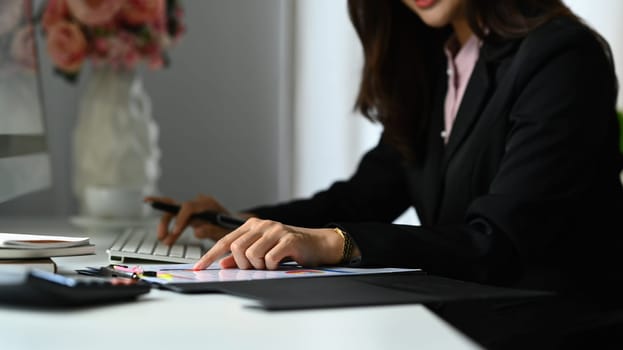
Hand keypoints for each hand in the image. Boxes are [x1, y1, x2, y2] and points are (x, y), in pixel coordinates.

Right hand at [144, 194, 232, 244]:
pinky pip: (175, 214)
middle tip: (162, 237)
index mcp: (208, 204)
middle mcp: (198, 202)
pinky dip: (169, 223)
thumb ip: (212, 230)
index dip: (180, 219)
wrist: (236, 225)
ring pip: (173, 211)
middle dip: (167, 221)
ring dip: (166, 225)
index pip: (188, 207)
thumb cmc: (231, 228)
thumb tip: (197, 231)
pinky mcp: (190, 213)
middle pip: (177, 207)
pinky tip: (159, 224)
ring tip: (164, 241)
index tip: (174, 232)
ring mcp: (194, 207)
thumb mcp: (225, 231)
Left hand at [193, 218, 343, 269]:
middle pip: (237, 248)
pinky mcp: (288, 239)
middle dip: (243, 263)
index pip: (226, 240)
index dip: (210, 255)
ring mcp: (275, 230)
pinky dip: (273, 266)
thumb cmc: (289, 249)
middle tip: (256, 267)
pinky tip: (281, 262)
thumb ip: (243, 257)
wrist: (318, 244)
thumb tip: (224, 264)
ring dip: (260, 266)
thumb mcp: (263, 252)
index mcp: (252, 225)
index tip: (198, 267)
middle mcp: (262, 225)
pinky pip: (270, 259)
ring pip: (252, 254)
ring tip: (270, 263)